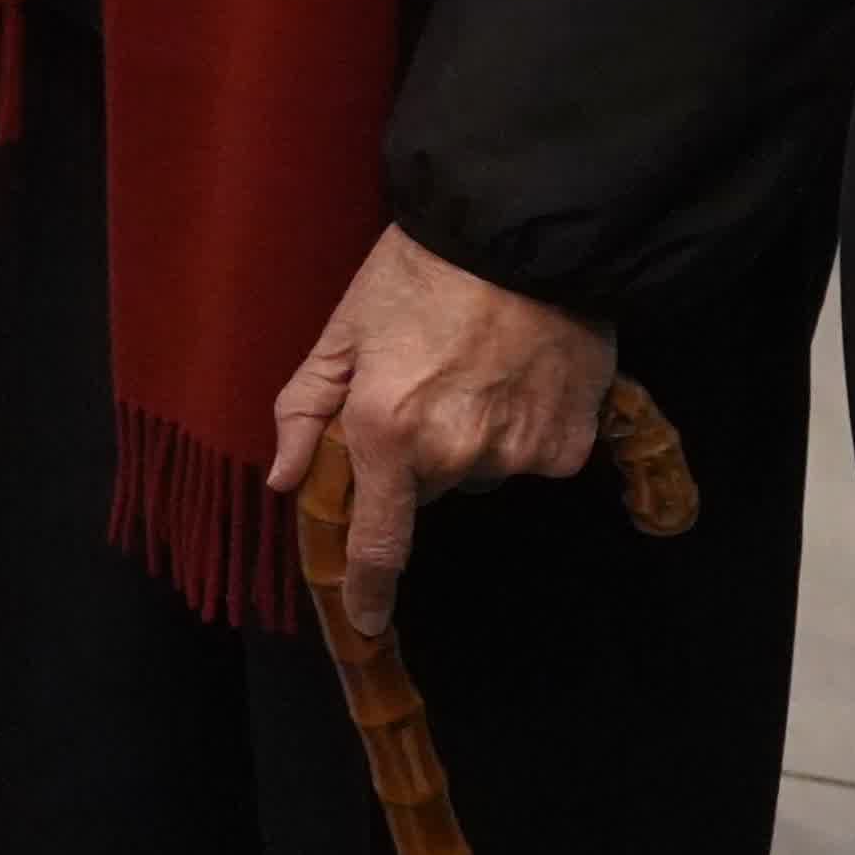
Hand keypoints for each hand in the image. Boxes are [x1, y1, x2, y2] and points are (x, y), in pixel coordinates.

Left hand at [264, 225, 618, 638]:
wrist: (522, 232)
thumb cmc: (420, 271)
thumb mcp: (344, 329)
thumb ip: (307, 407)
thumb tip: (285, 479)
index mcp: (386, 430)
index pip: (376, 540)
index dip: (368, 589)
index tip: (366, 621)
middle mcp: (454, 454)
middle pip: (428, 487)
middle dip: (418, 453)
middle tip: (425, 383)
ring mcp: (517, 453)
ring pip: (481, 469)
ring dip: (472, 437)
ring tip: (477, 366)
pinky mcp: (568, 446)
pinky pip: (533, 455)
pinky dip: (523, 426)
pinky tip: (521, 373)